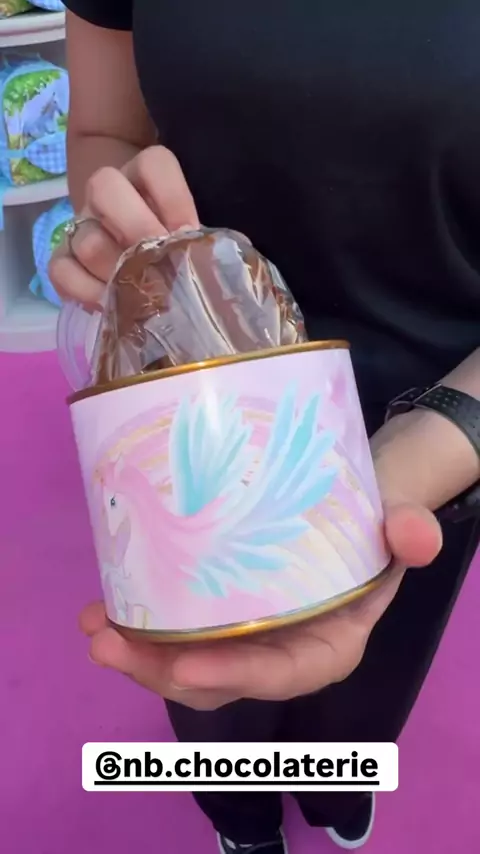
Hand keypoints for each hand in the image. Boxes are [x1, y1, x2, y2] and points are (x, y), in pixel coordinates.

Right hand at [49, 146, 198, 303]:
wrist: (133, 249)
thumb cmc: (171, 242)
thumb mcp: (188, 232)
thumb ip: (195, 240)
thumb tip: (205, 264)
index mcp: (143, 175)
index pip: (155, 164)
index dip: (174, 199)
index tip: (189, 234)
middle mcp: (105, 192)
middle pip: (104, 187)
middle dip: (137, 229)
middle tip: (160, 265)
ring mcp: (81, 224)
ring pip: (87, 238)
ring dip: (114, 270)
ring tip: (138, 293)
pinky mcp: (63, 257)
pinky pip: (62, 270)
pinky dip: (86, 291)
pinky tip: (109, 303)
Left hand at [80, 491, 441, 710]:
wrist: (349, 505)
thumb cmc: (374, 520)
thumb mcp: (398, 520)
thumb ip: (410, 529)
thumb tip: (412, 535)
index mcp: (325, 646)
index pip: (279, 673)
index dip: (234, 675)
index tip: (185, 665)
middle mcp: (276, 651)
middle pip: (215, 679)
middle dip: (159, 670)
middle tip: (109, 643)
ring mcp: (240, 634)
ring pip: (183, 660)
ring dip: (135, 652)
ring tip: (94, 625)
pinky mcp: (214, 609)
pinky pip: (172, 628)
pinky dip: (136, 620)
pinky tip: (101, 601)